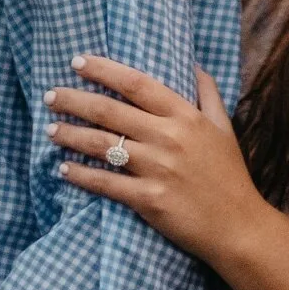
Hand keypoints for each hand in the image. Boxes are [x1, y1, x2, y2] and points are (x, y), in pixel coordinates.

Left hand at [47, 56, 272, 266]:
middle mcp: (168, 138)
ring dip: (70, 135)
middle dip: (74, 100)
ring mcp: (157, 169)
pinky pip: (105, 183)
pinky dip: (80, 175)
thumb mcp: (224, 128)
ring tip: (49, 130)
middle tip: (50, 96)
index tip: (77, 62)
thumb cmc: (230, 176)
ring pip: (102, 145)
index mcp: (185, 116)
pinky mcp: (148, 200)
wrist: (239, 227)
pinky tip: (63, 168)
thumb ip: (208, 93)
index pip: (136, 83)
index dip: (104, 70)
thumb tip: (192, 63)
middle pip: (110, 111)